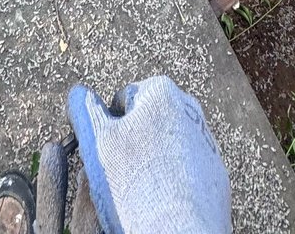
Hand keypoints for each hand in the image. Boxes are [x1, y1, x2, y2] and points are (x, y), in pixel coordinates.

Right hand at [69, 77, 231, 233]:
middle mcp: (190, 110)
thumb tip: (78, 94)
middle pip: (143, 124)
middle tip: (119, 177)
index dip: (105, 132)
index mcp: (161, 91)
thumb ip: (84, 110)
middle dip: (129, 146)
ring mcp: (207, 144)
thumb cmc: (138, 187)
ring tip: (139, 193)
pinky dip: (170, 183)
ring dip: (149, 164)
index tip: (104, 156)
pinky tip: (160, 202)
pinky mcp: (215, 174)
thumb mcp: (97, 141)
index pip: (119, 104)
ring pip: (162, 149)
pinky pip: (183, 173)